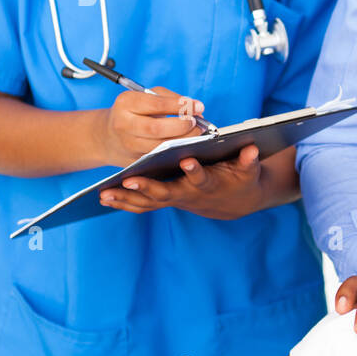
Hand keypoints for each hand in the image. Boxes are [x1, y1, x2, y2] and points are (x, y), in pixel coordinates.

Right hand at [97, 86, 204, 165]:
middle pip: (156, 128)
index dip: (180, 106)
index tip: (199, 106)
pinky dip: (176, 152)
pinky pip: (159, 157)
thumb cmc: (135, 112)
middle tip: (197, 124)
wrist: (108, 136)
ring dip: (183, 141)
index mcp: (126, 102)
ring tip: (197, 134)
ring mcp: (128, 144)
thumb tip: (196, 109)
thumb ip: (170, 98)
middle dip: (182, 126)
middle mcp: (124, 124)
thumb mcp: (146, 97)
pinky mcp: (134, 160)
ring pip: (159, 146)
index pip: (156, 104)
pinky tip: (188, 146)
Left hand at [100, 144, 272, 219]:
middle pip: (165, 193)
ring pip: (149, 203)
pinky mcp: (166, 200)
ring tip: (104, 194)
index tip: (186, 159)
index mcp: (208, 184)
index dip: (194, 170)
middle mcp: (188, 195)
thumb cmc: (240, 181)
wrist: (233, 203)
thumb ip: (248, 161)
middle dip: (147, 187)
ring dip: (127, 199)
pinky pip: (143, 206)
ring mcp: (175, 200)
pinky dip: (125, 203)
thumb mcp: (248, 171)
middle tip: (128, 180)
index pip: (201, 177)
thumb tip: (252, 149)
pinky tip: (106, 198)